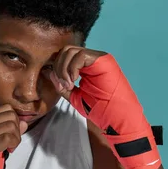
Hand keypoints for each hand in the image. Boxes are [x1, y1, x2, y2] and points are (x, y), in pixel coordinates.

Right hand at [0, 104, 28, 152]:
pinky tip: (9, 149)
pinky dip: (14, 143)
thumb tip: (24, 123)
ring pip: (11, 125)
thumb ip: (11, 128)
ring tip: (10, 145)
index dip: (14, 119)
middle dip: (17, 128)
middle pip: (11, 115)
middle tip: (12, 140)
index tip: (11, 131)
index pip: (6, 108)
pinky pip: (9, 137)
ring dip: (16, 137)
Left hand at [49, 46, 161, 168]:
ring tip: (69, 84)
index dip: (58, 69)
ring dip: (64, 68)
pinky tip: (74, 80)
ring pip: (71, 51)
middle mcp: (93, 60)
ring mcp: (99, 58)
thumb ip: (64, 86)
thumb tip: (51, 73)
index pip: (65, 57)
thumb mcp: (76, 97)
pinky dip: (72, 67)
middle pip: (66, 51)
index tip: (61, 86)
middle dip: (59, 67)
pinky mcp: (103, 59)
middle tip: (64, 85)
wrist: (116, 117)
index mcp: (87, 67)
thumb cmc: (100, 109)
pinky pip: (80, 55)